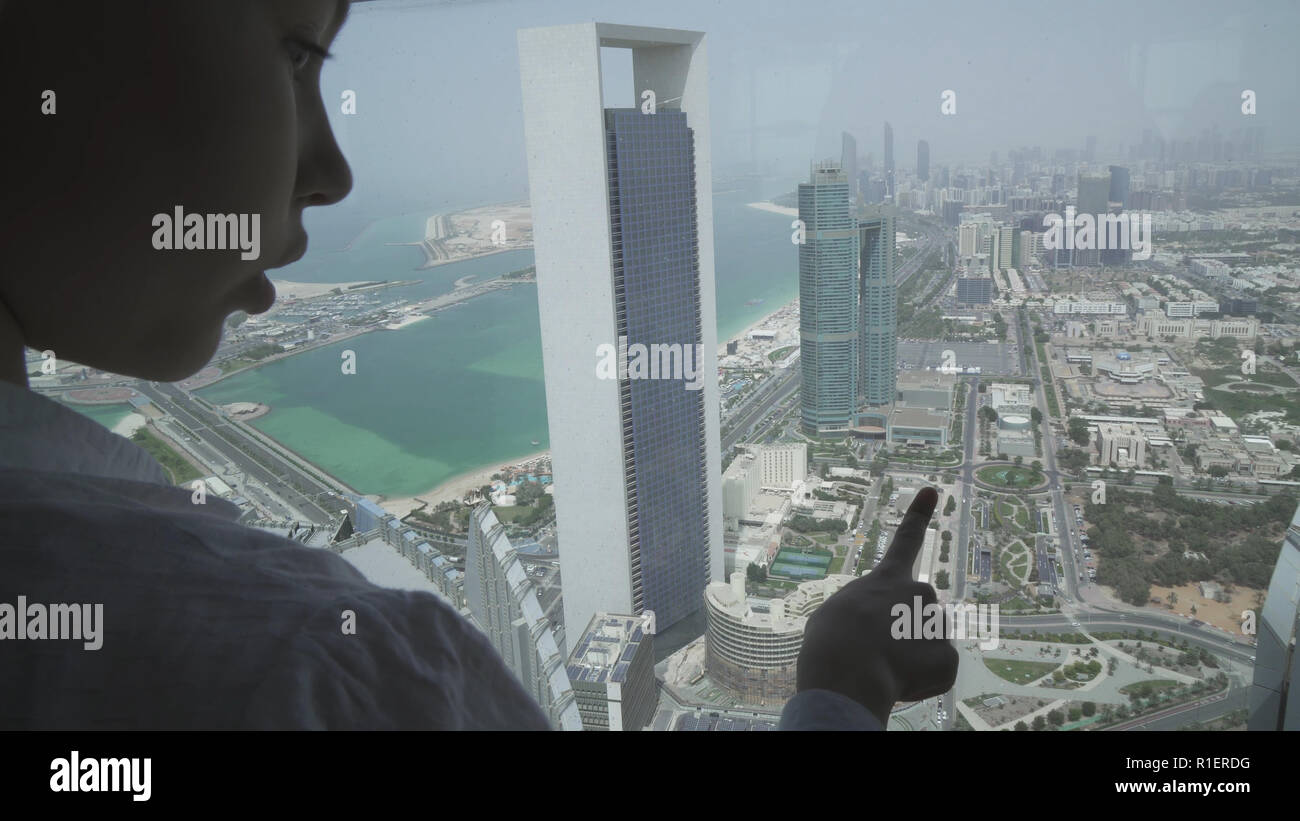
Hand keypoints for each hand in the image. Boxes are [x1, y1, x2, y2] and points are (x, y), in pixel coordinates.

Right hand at [795, 486, 958, 725]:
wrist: (847, 671)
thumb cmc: (830, 642)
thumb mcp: (834, 616)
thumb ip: (863, 613)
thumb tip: (878, 632)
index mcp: (887, 580)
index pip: (905, 540)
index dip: (919, 515)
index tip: (934, 490)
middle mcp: (918, 593)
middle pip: (917, 613)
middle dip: (904, 630)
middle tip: (876, 650)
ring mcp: (935, 624)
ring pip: (929, 641)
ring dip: (911, 655)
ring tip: (884, 666)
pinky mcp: (947, 658)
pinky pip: (937, 671)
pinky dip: (921, 680)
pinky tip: (899, 682)